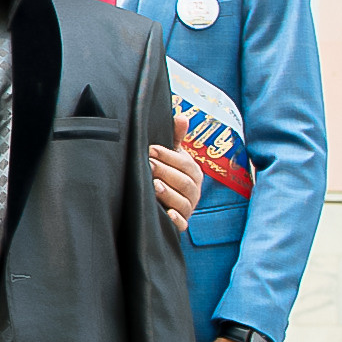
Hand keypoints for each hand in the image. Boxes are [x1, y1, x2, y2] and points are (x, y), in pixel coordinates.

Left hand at [150, 113, 204, 230]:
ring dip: (169, 194)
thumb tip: (181, 116)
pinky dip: (176, 220)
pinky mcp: (180, 224)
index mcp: (193, 173)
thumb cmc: (168, 172)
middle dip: (166, 172)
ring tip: (154, 186)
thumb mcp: (172, 155)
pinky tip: (167, 214)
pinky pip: (182, 224)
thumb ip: (176, 137)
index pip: (185, 163)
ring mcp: (188, 208)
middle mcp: (194, 191)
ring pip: (183, 202)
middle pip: (184, 182)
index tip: (150, 149)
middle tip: (148, 165)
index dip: (168, 156)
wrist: (165, 201)